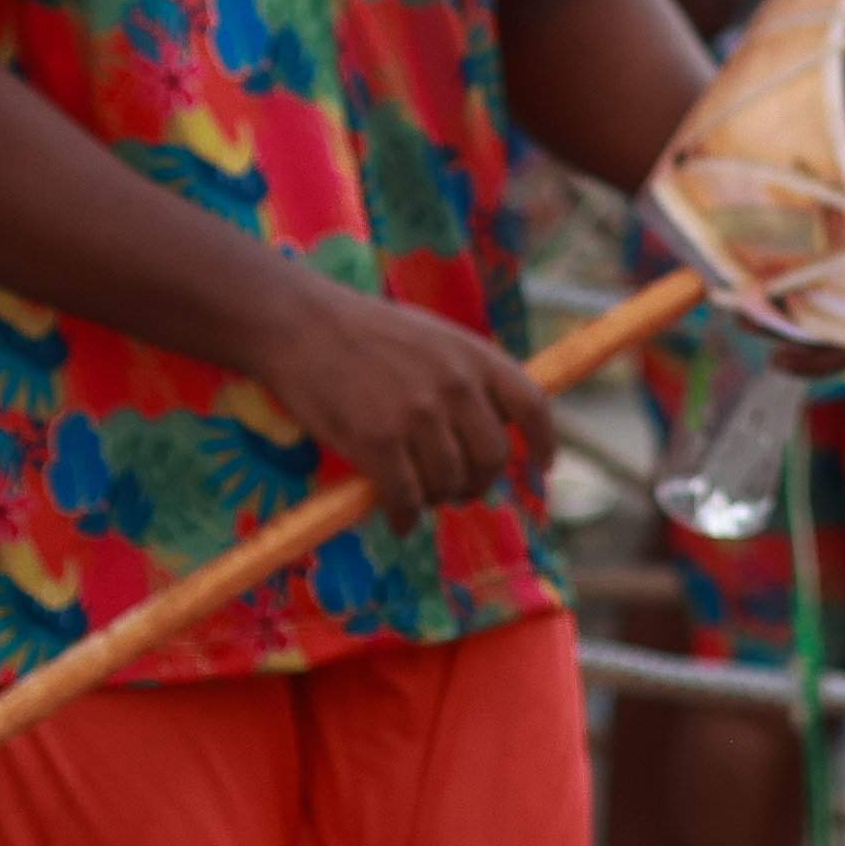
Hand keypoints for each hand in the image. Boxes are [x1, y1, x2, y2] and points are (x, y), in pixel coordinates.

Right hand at [253, 279, 552, 524]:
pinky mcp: (378, 441)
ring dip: (439, 499)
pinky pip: (406, 498)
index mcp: (475, 356)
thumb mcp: (435, 337)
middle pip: (493, 457)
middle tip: (458, 490)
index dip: (544, 443)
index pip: (532, 406)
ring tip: (421, 496)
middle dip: (479, 482)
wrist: (300, 325)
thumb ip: (468, 375)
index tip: (542, 468)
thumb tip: (493, 425)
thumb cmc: (364, 332)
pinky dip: (406, 517)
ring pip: (451, 482)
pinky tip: (399, 520)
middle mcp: (456, 386)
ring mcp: (419, 415)